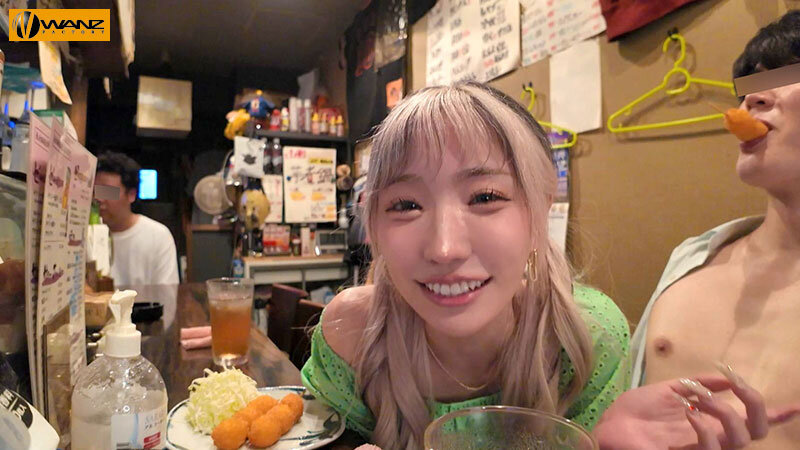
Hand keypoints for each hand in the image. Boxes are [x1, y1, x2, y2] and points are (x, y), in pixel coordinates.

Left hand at [594, 367, 799, 448]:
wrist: (612, 424)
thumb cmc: (638, 411)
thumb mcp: (669, 390)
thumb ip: (698, 383)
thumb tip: (725, 376)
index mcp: (711, 421)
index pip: (752, 422)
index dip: (777, 415)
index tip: (795, 405)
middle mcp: (713, 437)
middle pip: (757, 431)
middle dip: (756, 404)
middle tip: (737, 384)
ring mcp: (703, 449)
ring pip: (741, 439)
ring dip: (724, 410)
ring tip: (698, 397)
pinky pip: (712, 447)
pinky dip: (704, 425)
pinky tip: (688, 412)